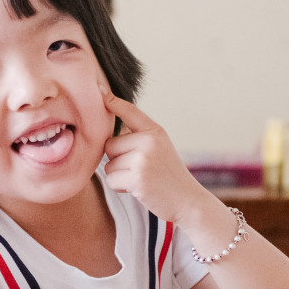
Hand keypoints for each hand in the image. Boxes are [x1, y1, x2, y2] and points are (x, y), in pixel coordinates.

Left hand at [101, 85, 209, 225]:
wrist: (188, 200)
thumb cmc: (168, 175)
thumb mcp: (159, 149)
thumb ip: (139, 138)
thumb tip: (109, 134)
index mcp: (155, 131)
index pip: (129, 112)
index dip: (112, 101)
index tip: (99, 88)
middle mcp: (150, 141)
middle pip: (110, 145)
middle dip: (118, 160)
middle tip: (140, 169)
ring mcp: (144, 159)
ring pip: (109, 164)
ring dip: (120, 175)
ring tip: (141, 179)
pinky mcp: (137, 178)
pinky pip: (112, 179)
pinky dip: (120, 187)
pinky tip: (138, 189)